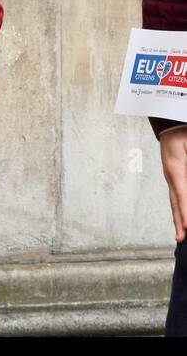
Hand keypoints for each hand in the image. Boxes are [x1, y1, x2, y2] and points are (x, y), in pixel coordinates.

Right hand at [161, 128, 186, 242]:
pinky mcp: (175, 173)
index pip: (182, 194)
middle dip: (180, 221)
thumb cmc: (183, 125)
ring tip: (181, 234)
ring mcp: (171, 173)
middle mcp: (171, 173)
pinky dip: (180, 206)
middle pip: (175, 201)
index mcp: (175, 167)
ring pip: (176, 199)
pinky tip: (182, 216)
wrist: (171, 115)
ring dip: (179, 217)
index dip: (185, 212)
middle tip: (181, 239)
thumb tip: (184, 181)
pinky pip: (178, 193)